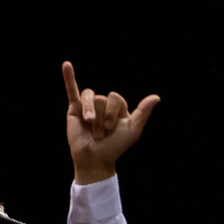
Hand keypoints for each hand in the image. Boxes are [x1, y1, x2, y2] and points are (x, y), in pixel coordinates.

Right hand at [63, 61, 158, 185]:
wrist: (95, 158)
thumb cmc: (115, 146)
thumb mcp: (133, 130)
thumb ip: (143, 112)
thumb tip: (156, 97)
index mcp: (118, 108)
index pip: (116, 97)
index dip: (114, 113)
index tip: (113, 129)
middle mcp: (104, 105)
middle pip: (102, 99)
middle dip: (102, 118)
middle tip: (101, 134)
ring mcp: (89, 106)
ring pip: (90, 97)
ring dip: (91, 114)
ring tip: (89, 126)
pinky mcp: (74, 109)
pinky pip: (72, 90)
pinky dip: (68, 77)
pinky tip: (67, 65)